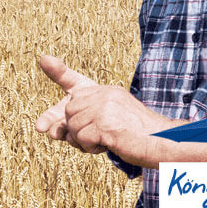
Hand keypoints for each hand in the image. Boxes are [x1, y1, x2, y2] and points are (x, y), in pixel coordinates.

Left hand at [34, 55, 172, 158]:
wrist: (162, 144)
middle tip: (97, 136)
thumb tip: (49, 130)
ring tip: (106, 140)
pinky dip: (91, 148)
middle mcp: (104, 94)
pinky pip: (81, 139)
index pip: (75, 81)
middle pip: (67, 113)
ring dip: (84, 141)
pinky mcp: (105, 123)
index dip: (58, 71)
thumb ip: (81, 122)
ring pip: (71, 127)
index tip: (44, 59)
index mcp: (106, 92)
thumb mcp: (108, 124)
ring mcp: (104, 107)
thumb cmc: (137, 138)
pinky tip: (109, 144)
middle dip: (75, 130)